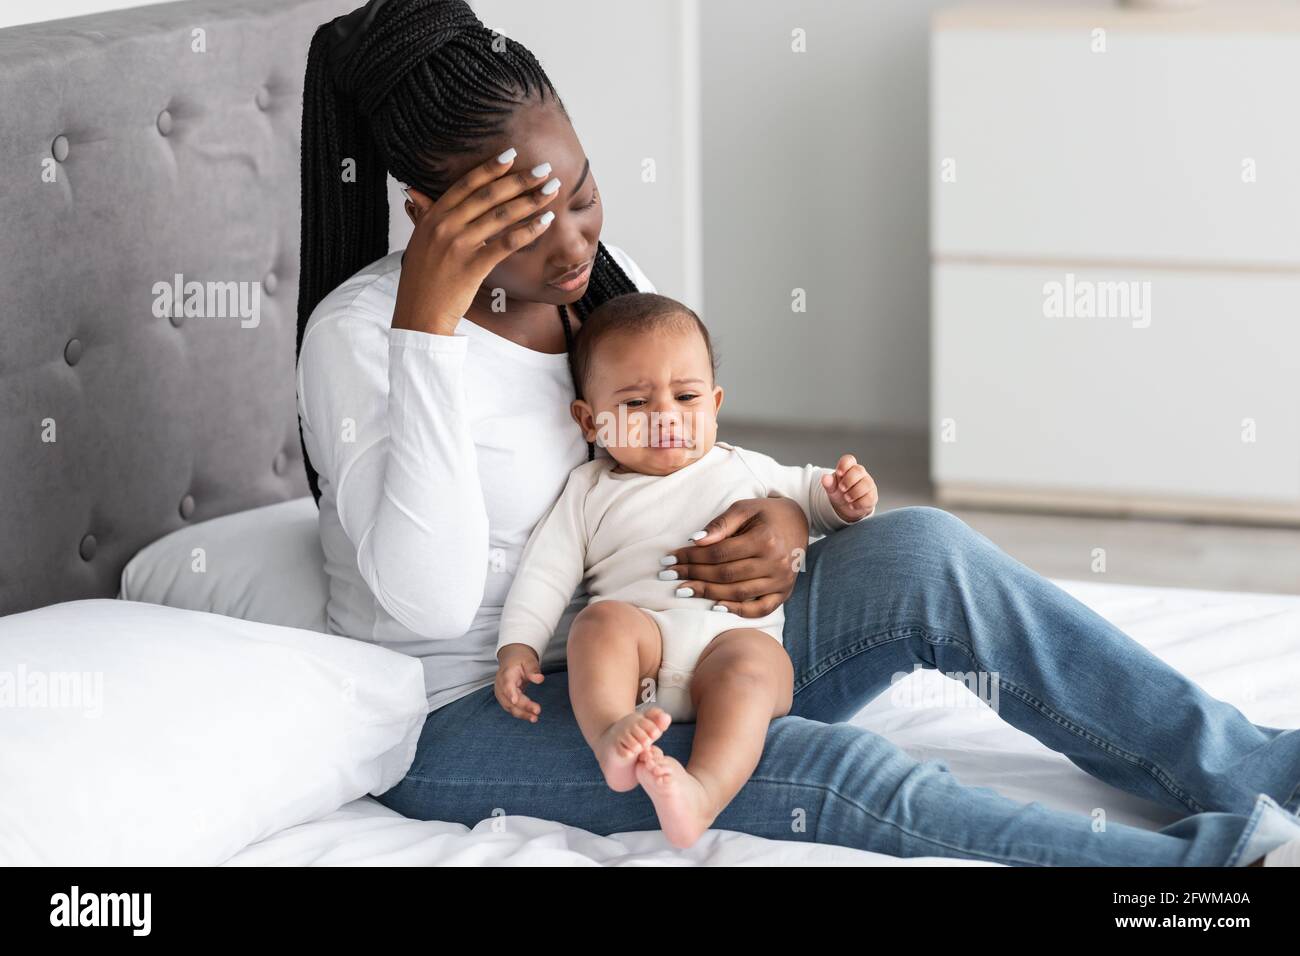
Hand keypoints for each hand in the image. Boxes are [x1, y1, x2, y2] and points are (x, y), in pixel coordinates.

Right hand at [392, 148, 560, 335]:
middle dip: (520, 179)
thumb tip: (417, 192)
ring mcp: (459, 245)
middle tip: (544, 169)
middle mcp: (445, 225)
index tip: (512, 155)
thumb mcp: (419, 241)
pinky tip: (546, 221)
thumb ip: (424, 215)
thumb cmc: (422, 280)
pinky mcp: (473, 266)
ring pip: (501, 215)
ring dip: (531, 200)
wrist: (418, 314)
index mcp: (432, 216)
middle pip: (488, 195)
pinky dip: (528, 230)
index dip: (490, 168)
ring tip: (552, 190)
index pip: (466, 184)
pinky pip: (506, 243)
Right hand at [494, 643, 543, 721]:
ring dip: (522, 713)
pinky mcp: (505, 699)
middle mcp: (501, 685)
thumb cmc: (520, 660)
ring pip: (509, 707)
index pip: (507, 685)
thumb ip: (533, 669)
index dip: (510, 693)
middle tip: (537, 711)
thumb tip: (540, 679)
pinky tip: (531, 717)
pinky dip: (521, 713)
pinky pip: (512, 708)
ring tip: (535, 718)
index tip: (515, 700)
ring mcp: (501, 693)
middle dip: (522, 707)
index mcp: (506, 674)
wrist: (512, 659)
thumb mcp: (528, 660)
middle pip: (509, 699)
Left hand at [662, 497, 808, 617]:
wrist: (799, 520)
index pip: (719, 553)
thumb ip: (721, 524)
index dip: (691, 557)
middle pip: (725, 575)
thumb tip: (696, 541)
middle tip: (669, 575)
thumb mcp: (744, 508)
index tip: (670, 558)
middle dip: (693, 575)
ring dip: (707, 593)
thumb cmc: (766, 513)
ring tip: (683, 590)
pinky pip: (761, 609)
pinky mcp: (785, 592)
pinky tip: (716, 607)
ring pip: (738, 593)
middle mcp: (776, 563)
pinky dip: (738, 611)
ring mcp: (782, 581)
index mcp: (765, 539)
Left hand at [821, 454, 876, 521]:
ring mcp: (868, 484)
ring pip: (866, 484)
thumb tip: (825, 478)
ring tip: (846, 498)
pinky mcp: (872, 496)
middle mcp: (860, 474)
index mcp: (849, 468)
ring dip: (854, 493)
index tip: (839, 473)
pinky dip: (859, 503)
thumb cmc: (840, 492)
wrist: (847, 506)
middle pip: (858, 470)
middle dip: (849, 480)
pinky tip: (852, 505)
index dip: (844, 465)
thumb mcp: (832, 487)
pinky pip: (869, 497)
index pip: (849, 459)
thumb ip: (828, 482)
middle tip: (842, 489)